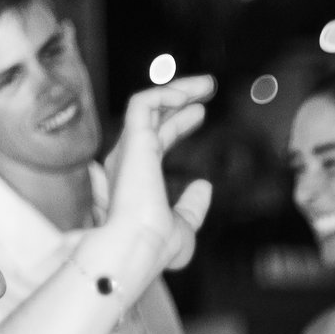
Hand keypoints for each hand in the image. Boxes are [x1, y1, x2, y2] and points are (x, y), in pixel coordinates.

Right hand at [101, 76, 216, 276]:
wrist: (137, 250)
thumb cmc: (155, 248)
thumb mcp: (183, 227)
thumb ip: (192, 206)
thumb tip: (204, 187)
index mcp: (136, 180)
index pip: (156, 139)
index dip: (178, 123)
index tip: (200, 113)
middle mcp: (127, 161)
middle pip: (152, 118)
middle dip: (179, 98)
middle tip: (207, 88)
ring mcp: (127, 150)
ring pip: (147, 104)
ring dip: (177, 89)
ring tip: (207, 84)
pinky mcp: (133, 140)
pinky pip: (143, 103)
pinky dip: (165, 93)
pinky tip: (189, 95)